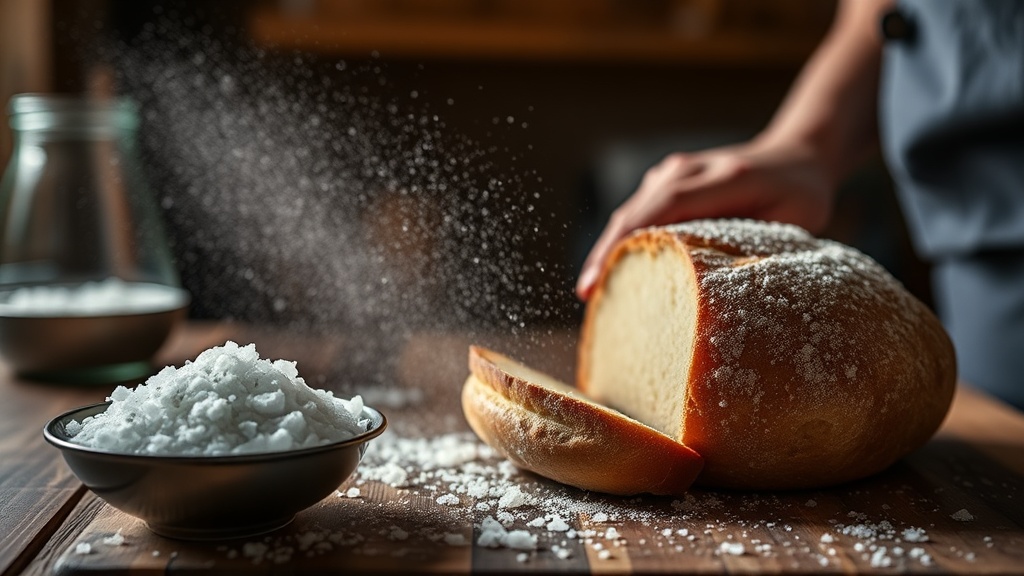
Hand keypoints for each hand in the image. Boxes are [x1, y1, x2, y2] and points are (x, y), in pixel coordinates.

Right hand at [575, 140, 835, 299]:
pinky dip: (624, 242)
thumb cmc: (800, 193)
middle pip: (636, 210)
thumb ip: (764, 245)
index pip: (667, 207)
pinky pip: (639, 213)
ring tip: (594, 291)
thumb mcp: (796, 219)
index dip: (632, 240)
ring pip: (631, 212)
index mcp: (724, 177)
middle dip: (607, 251)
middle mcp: (688, 169)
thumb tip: (731, 292)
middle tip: (587, 294)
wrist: (796, 153)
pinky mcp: (665, 183)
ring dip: (610, 249)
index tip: (606, 273)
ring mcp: (673, 173)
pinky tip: (615, 272)